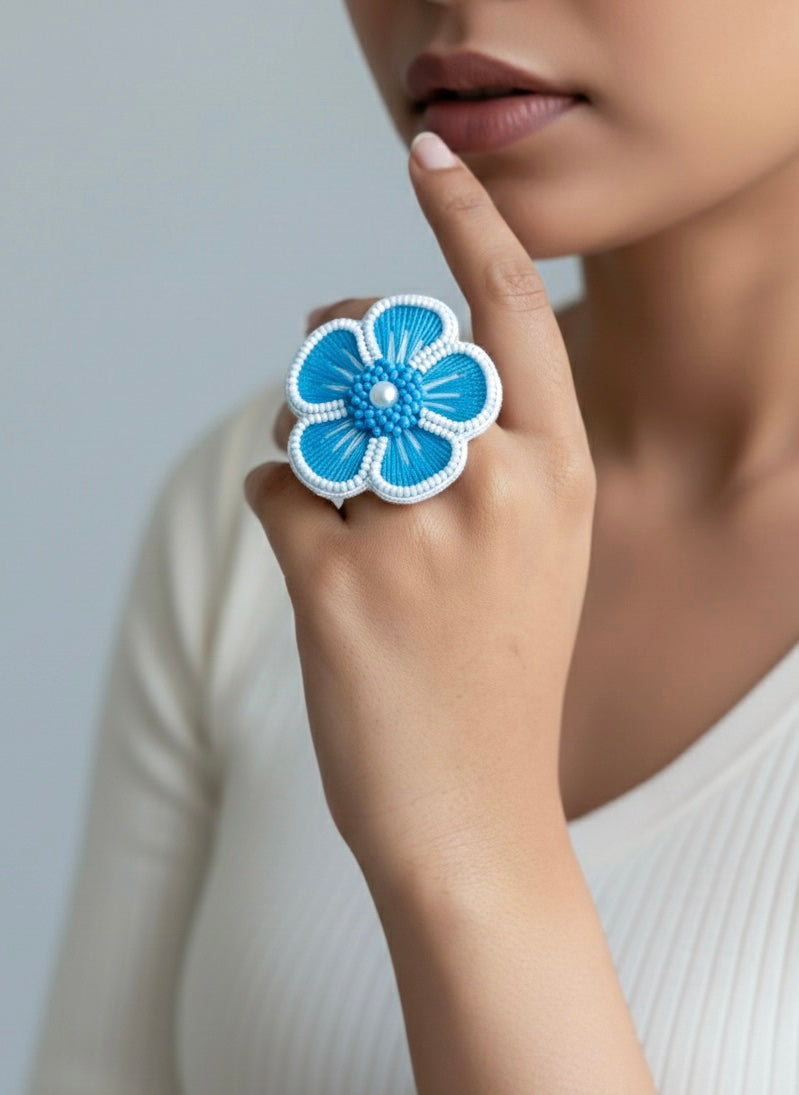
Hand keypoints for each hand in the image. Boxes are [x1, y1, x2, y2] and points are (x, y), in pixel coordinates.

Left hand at [245, 138, 596, 892]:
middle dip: (336, 347)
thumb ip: (484, 449)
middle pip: (379, 342)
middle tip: (328, 377)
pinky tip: (317, 570)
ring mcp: (413, 530)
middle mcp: (494, 483)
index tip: (426, 154)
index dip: (463, 218)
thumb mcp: (533, 547)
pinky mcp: (332, 581)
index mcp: (554, 468)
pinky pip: (276, 488)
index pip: (507, 306)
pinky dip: (284, 511)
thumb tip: (382, 363)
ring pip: (315, 418)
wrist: (476, 814)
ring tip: (343, 512)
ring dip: (310, 445)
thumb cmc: (499, 672)